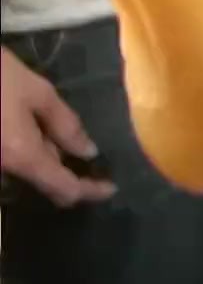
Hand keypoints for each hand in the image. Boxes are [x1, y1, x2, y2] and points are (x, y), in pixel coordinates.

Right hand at [1, 47, 114, 206]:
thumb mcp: (36, 91)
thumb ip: (65, 125)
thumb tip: (87, 152)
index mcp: (21, 156)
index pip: (65, 190)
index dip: (91, 191)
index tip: (110, 187)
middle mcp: (0, 169)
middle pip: (40, 179)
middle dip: (61, 164)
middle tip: (73, 139)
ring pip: (21, 168)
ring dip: (37, 153)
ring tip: (43, 123)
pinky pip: (5, 158)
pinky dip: (19, 147)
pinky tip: (19, 120)